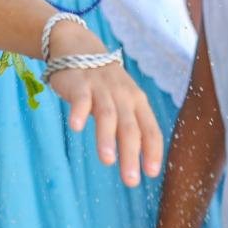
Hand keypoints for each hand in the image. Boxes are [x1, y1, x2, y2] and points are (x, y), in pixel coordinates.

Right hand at [48, 24, 164, 185]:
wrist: (78, 47)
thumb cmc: (104, 84)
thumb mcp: (122, 101)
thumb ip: (129, 126)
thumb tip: (137, 161)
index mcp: (137, 102)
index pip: (151, 129)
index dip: (152, 151)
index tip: (151, 174)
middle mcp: (123, 95)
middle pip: (130, 127)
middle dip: (131, 154)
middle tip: (130, 180)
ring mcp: (101, 88)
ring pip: (107, 114)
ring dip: (107, 138)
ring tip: (107, 160)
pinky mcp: (79, 83)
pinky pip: (80, 98)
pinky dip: (79, 111)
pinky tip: (75, 127)